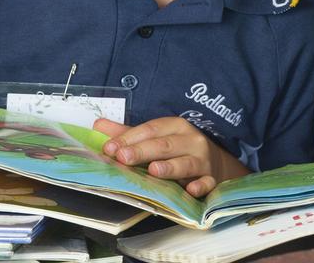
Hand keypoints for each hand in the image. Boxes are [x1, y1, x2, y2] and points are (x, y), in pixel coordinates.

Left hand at [93, 117, 249, 196]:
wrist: (215, 163)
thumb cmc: (179, 149)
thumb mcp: (157, 137)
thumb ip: (129, 133)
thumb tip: (99, 124)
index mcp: (175, 126)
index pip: (150, 130)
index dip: (129, 138)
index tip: (110, 148)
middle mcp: (191, 140)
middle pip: (165, 145)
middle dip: (143, 151)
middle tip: (124, 157)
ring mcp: (203, 161)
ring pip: (185, 163)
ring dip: (170, 167)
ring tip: (153, 170)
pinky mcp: (211, 179)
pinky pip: (207, 183)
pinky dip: (200, 186)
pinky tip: (190, 190)